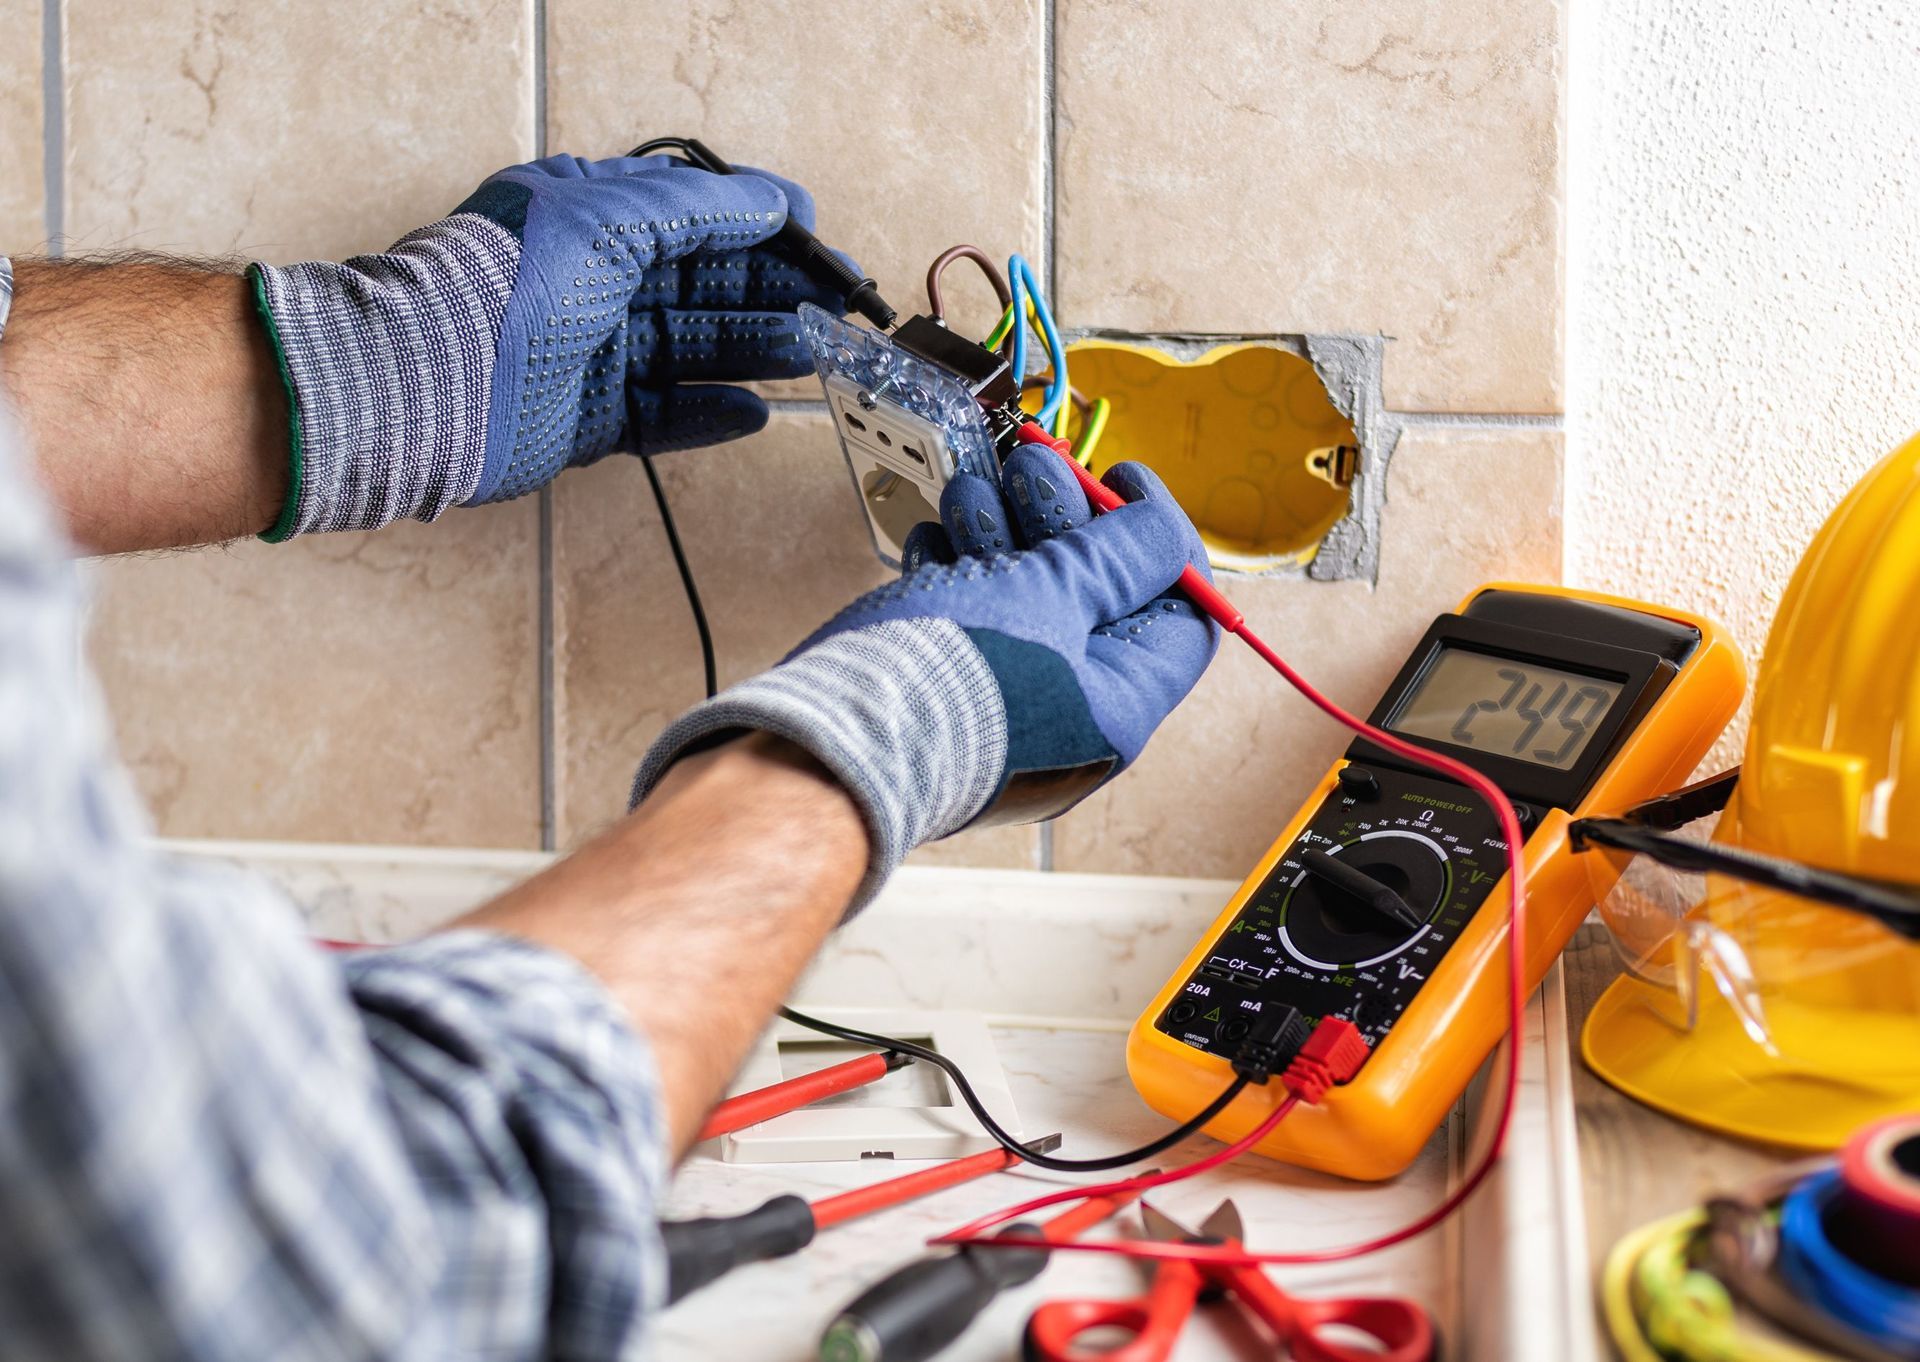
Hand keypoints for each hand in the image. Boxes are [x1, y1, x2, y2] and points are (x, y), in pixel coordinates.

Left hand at [249, 153, 848, 537]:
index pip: (689, 212)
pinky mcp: (587, 419)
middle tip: (833, 306)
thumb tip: (771, 200)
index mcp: (589, 216)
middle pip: (699, 285)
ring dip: (753, 349)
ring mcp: (590, 353)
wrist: (431, 380)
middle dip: (769, 292)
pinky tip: (754, 411)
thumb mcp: (610, 216)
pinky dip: (707, 414)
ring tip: (812, 355)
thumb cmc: (508, 282)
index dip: (755, 222)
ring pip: (690, 349)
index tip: (814, 235)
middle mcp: (591, 281)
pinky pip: (663, 415)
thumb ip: (696, 207)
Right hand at [631, 446, 1220, 908]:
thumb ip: (1116, 559)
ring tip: (972, 495)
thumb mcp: (1054, 597)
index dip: (1161, 541)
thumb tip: (1162, 533)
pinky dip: (956, 568)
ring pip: (1023, 597)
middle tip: (1034, 469)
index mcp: (1118, 707)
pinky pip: (968, 618)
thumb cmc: (951, 682)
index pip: (1182, 617)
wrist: (830, 743)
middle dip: (1064, 518)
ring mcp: (1002, 703)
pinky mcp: (944, 690)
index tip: (1121, 481)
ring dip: (1002, 530)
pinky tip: (935, 542)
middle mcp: (1069, 714)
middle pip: (1095, 596)